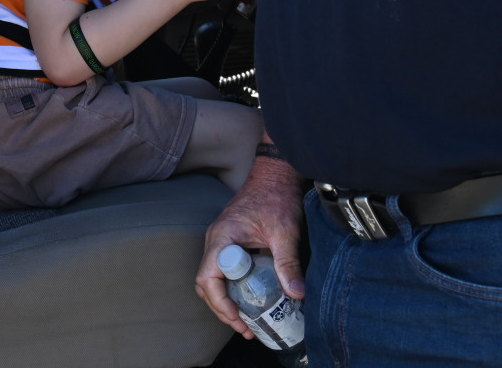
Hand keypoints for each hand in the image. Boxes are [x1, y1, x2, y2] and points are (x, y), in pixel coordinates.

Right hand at [196, 157, 307, 336]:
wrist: (275, 173)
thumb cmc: (275, 196)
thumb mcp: (284, 231)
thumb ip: (288, 262)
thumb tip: (296, 294)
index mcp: (222, 237)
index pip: (207, 278)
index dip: (220, 303)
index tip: (238, 319)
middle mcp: (216, 240)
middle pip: (205, 283)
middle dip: (222, 309)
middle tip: (244, 327)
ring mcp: (221, 240)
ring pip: (212, 278)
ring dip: (226, 301)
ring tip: (247, 320)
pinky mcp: (230, 241)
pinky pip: (223, 270)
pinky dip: (232, 288)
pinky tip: (250, 299)